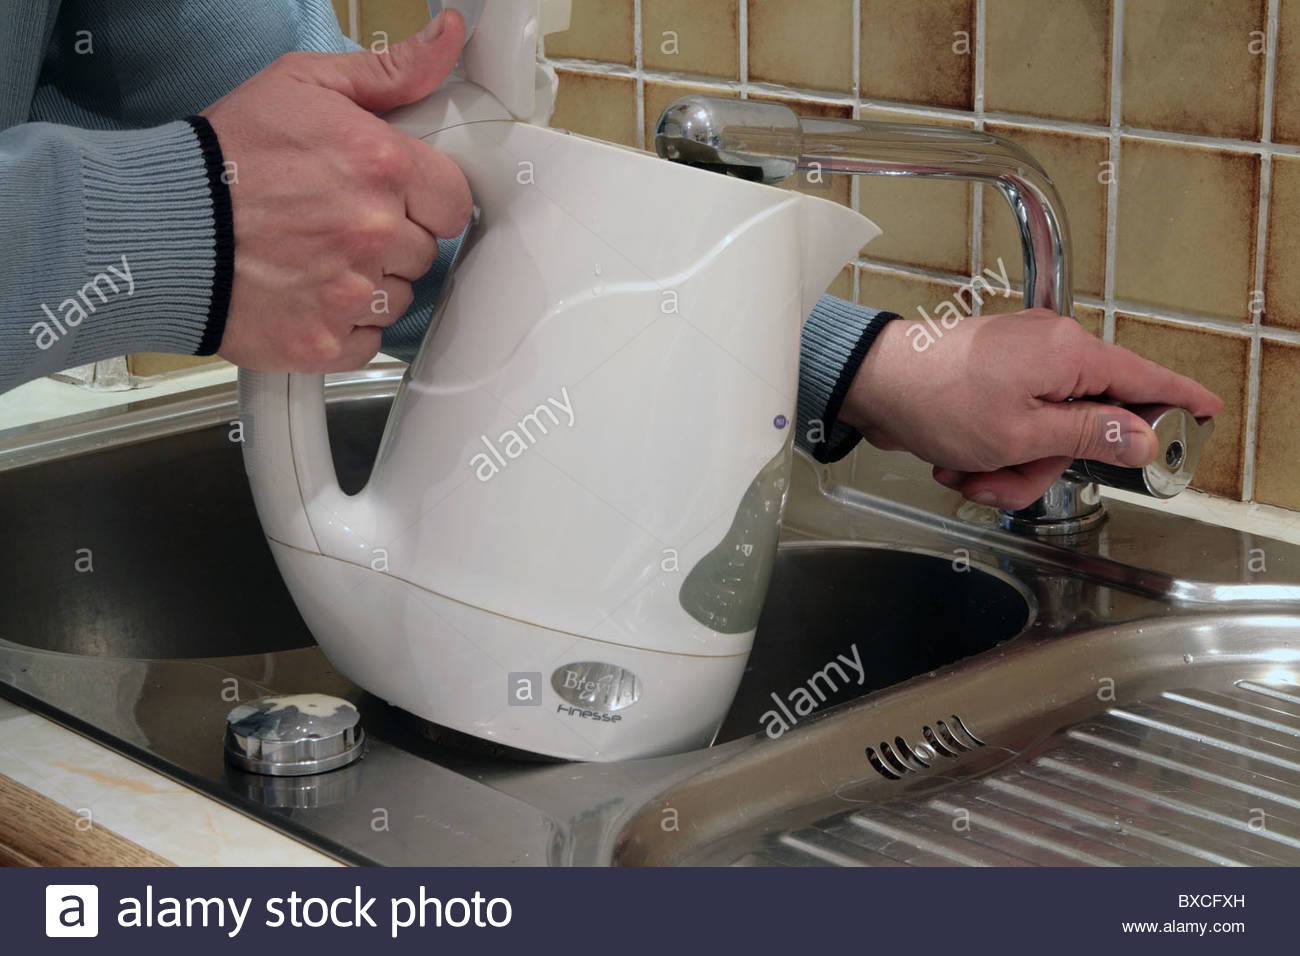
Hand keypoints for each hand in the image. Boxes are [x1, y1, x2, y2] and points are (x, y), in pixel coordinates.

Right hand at [204, 11, 472, 372]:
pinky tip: (309, 293)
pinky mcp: (326, 340)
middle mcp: (373, 231)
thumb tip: (449, 39)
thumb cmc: (225, 155)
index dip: (426, 200)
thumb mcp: (305, 85)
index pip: (453, 202)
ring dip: (370, 283)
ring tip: (317, 256)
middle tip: (338, 222)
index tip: (398, 198)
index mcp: (381, 166)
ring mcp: (350, 292)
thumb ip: (389, 72)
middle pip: (424, 251)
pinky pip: (368, 339)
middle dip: (392, 238)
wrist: (159, 225)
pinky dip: (345, 325)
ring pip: (399, 297)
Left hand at [838, 309, 1224, 509]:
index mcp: (1068, 354)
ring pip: (1040, 438)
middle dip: (1040, 465)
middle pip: (1082, 425)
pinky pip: (1009, 430)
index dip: (1177, 400)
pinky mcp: (990, 383)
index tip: (1206, 412)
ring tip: (966, 472)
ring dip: (1004, 468)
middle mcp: (1048, 352)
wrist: (870, 384)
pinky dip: (984, 454)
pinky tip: (953, 459)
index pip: (1143, 377)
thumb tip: (1140, 435)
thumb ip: (1088, 435)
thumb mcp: (1022, 432)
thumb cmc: (935, 398)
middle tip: (1003, 479)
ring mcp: (1017, 367)